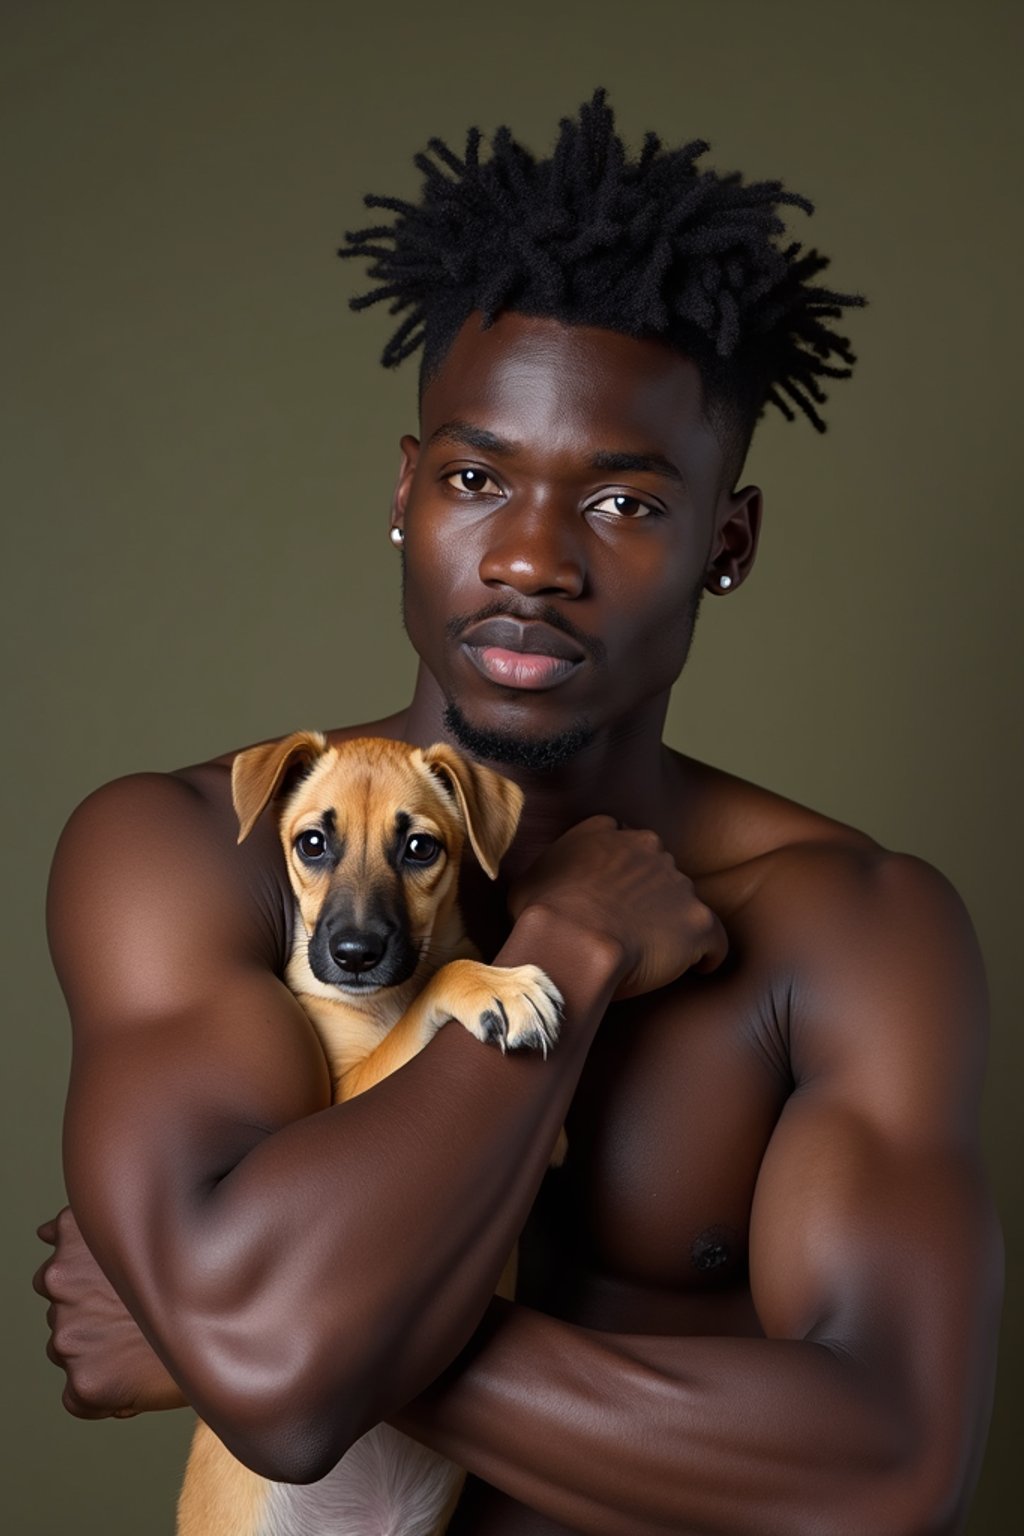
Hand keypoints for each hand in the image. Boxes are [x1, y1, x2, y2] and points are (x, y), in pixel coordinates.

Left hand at [33, 1206, 186, 1417]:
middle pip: (62, 1311)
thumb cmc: (200, 1271)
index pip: (59, 1270)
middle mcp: (63, 1280)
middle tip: (138, 1318)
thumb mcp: (145, 1229)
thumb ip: (91, 1235)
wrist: (236, 1324)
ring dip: (97, 1351)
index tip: (125, 1291)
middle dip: (91, 1316)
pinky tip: (138, 1373)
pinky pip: (78, 1397)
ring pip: (68, 1351)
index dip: (93, 1286)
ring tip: (145, 1343)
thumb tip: (43, 1233)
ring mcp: (69, 1332)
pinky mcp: (83, 1380)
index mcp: (75, 1235)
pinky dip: (102, 1392)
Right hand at [509, 815, 726, 997]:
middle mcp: (648, 848)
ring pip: (684, 902)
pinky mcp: (699, 921)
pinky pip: (715, 938)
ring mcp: (677, 884)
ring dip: (672, 924)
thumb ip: (547, 871)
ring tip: (654, 955)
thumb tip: (540, 886)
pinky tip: (697, 969)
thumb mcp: (528, 878)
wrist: (572, 940)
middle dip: (648, 894)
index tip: (610, 893)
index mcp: (607, 833)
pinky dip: (708, 953)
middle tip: (629, 928)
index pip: (621, 839)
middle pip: (657, 868)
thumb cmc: (541, 915)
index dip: (617, 869)